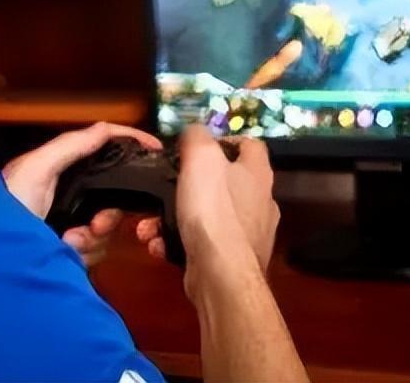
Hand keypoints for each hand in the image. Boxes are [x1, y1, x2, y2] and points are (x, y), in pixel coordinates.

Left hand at [2, 122, 162, 265]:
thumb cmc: (5, 205)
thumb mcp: (36, 169)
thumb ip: (70, 146)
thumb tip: (106, 128)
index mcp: (61, 170)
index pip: (102, 150)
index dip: (129, 145)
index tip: (155, 149)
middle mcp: (68, 195)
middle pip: (112, 197)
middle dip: (107, 215)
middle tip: (93, 225)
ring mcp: (69, 225)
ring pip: (108, 227)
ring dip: (92, 238)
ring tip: (68, 242)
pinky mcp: (69, 252)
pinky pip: (97, 250)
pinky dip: (85, 254)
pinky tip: (65, 252)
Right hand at [175, 125, 279, 275]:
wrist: (222, 276)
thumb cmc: (213, 210)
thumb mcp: (201, 158)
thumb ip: (197, 137)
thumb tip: (196, 133)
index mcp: (257, 173)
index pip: (250, 145)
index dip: (223, 141)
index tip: (195, 148)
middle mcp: (259, 201)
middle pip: (224, 182)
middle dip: (187, 186)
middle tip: (165, 189)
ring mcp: (249, 234)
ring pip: (207, 215)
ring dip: (174, 217)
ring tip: (150, 226)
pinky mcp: (233, 260)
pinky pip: (202, 242)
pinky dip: (179, 241)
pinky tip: (160, 245)